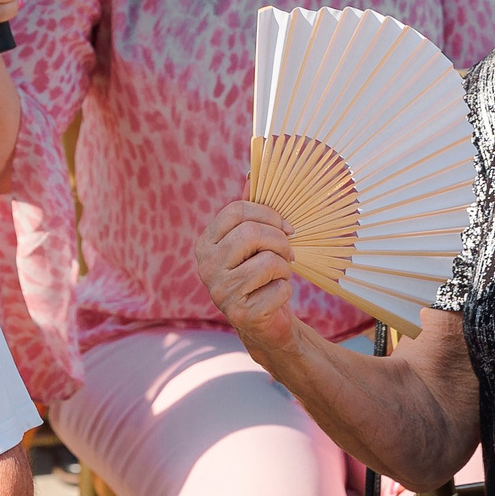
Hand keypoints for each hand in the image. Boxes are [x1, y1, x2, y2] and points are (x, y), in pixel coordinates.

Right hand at [197, 201, 306, 358]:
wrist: (264, 323)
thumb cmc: (260, 275)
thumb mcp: (253, 241)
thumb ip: (251, 210)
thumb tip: (253, 171)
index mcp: (205, 243)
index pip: (235, 211)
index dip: (267, 213)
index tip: (286, 226)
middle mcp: (206, 267)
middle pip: (251, 234)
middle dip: (280, 241)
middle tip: (289, 253)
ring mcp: (220, 292)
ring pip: (268, 261)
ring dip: (284, 268)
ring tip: (280, 275)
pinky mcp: (240, 314)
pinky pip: (278, 288)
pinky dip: (285, 291)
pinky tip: (275, 297)